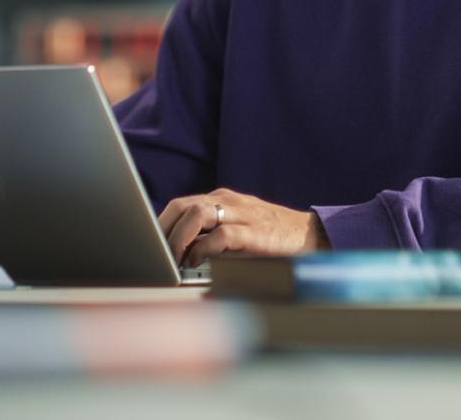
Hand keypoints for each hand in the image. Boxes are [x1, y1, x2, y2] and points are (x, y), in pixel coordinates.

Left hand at [158, 188, 328, 267]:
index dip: (160, 223)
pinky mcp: (255, 233)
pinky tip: (197, 263)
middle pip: (183, 205)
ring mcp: (243, 214)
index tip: (148, 245)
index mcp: (223, 199)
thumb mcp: (239, 228)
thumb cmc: (272, 237)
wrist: (312, 235)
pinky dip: (203, 249)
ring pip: (198, 214)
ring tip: (173, 260)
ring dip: (179, 238)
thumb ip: (212, 233)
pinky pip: (221, 235)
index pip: (181, 204)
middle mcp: (230, 201)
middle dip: (163, 230)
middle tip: (155, 255)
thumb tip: (179, 254)